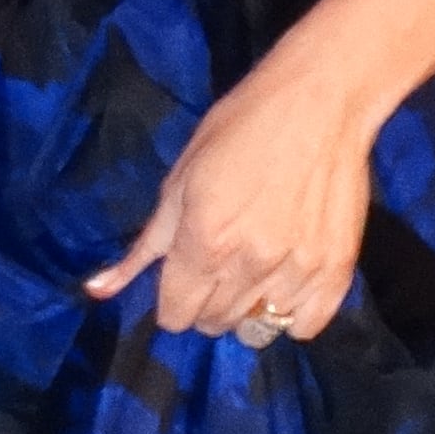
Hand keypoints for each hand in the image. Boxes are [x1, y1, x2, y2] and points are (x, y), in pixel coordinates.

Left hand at [82, 52, 379, 343]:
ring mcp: (298, 271)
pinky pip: (305, 325)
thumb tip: (97, 290)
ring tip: (249, 271)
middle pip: (214, 323)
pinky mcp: (337, 271)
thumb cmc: (238, 130)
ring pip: (257, 328)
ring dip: (245, 308)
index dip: (170, 301)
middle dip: (204, 302)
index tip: (179, 280)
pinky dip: (290, 314)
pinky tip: (283, 283)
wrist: (317, 104)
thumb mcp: (179, 180)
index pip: (175, 314)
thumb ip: (145, 244)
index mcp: (203, 241)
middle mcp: (250, 264)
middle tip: (215, 264)